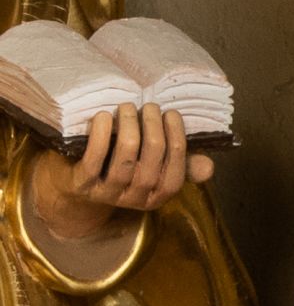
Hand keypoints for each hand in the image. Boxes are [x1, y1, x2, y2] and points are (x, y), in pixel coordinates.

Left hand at [30, 104, 189, 236]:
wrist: (73, 188)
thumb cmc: (117, 169)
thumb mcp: (150, 170)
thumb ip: (178, 166)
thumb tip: (208, 166)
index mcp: (156, 197)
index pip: (175, 174)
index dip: (176, 141)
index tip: (171, 114)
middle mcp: (134, 199)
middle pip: (151, 162)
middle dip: (152, 128)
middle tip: (148, 105)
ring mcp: (107, 193)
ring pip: (125, 159)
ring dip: (129, 127)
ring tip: (126, 106)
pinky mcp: (81, 184)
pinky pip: (94, 159)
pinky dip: (101, 135)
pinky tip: (104, 116)